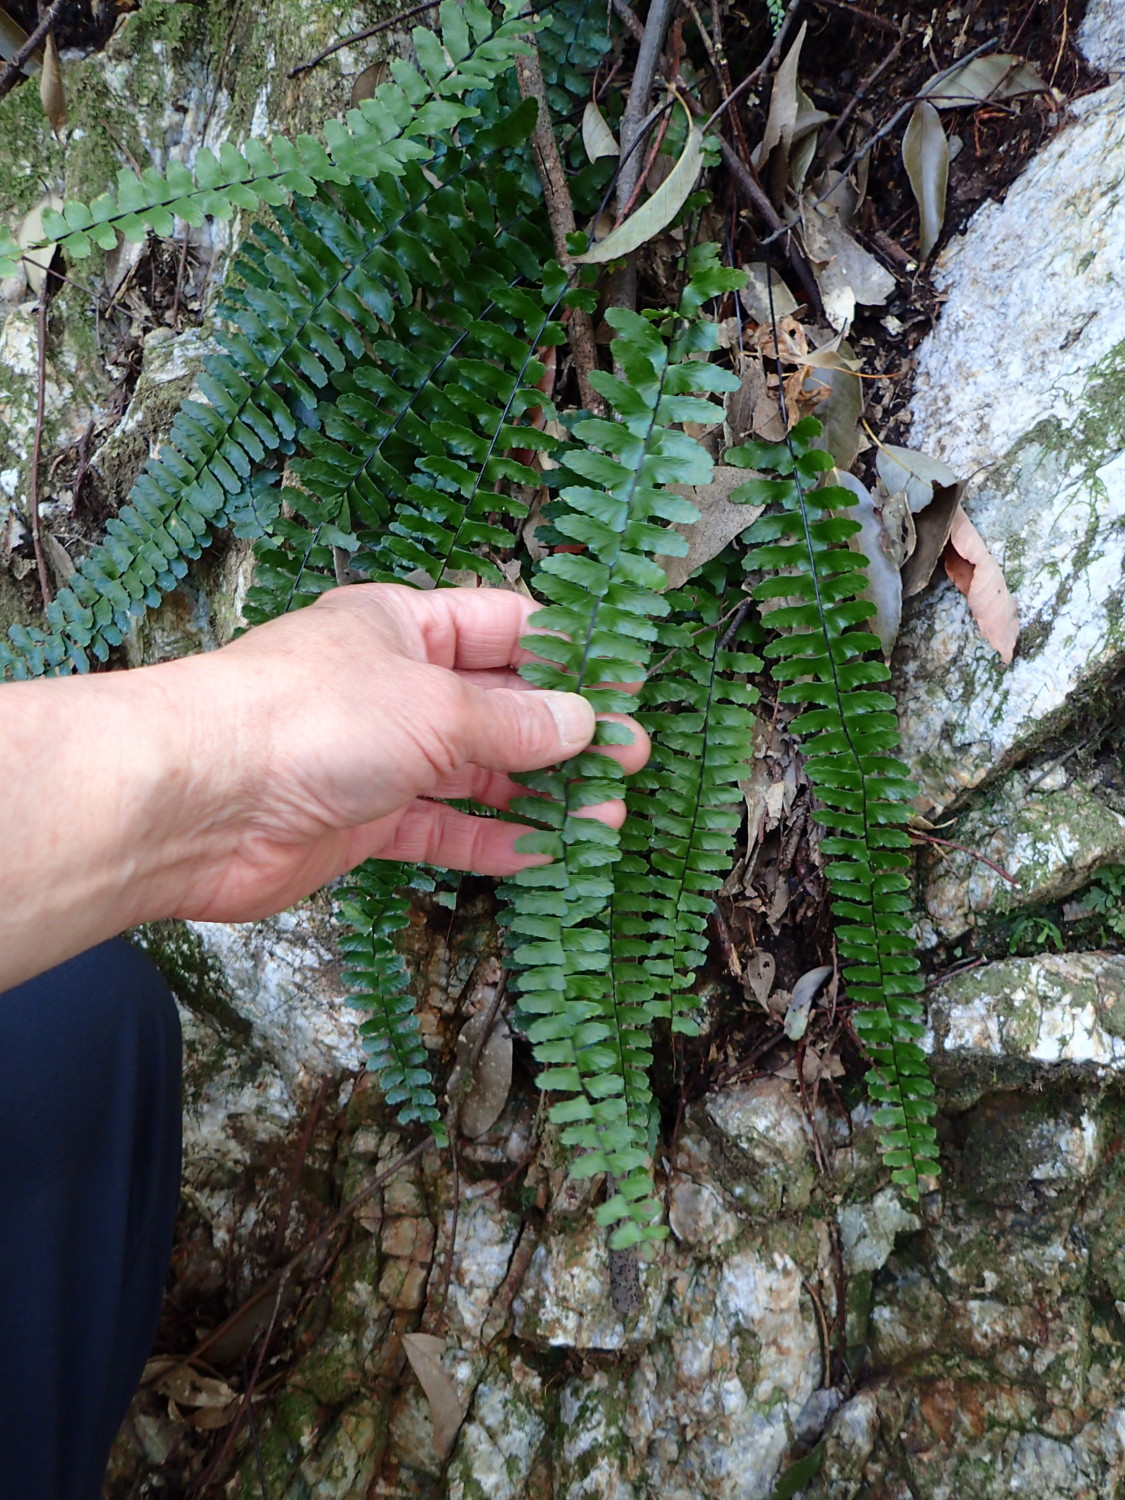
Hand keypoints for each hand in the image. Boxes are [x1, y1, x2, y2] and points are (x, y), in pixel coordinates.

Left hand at [161, 583, 649, 921]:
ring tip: (605, 815)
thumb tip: (583, 722)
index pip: (503, 626)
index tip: (625, 685)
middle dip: (564, 732)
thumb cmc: (309, 718)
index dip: (567, 653)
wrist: (199, 802)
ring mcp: (376, 757)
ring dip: (539, 794)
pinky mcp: (361, 822)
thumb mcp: (433, 705)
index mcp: (401, 626)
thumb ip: (512, 720)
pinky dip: (489, 841)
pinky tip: (543, 854)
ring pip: (475, 773)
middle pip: (496, 704)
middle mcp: (391, 687)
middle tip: (629, 759)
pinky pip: (441, 829)